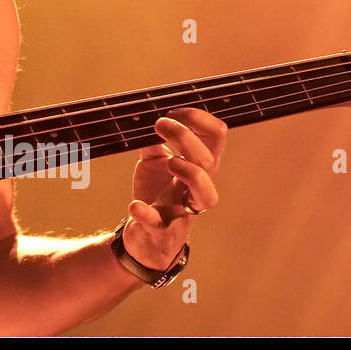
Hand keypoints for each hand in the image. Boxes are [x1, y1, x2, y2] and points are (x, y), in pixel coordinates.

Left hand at [124, 107, 227, 270]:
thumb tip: (147, 115)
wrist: (142, 237)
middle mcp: (196, 188)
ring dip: (191, 173)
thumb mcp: (152, 163)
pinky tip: (135, 206)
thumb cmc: (154, 195)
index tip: (173, 111)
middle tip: (160, 124)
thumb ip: (153, 141)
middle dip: (186, 138)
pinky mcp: (162, 231)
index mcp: (196, 167)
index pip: (215, 138)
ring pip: (207, 196)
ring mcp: (182, 211)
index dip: (199, 119)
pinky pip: (160, 224)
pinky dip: (147, 214)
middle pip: (209, 162)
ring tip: (170, 161)